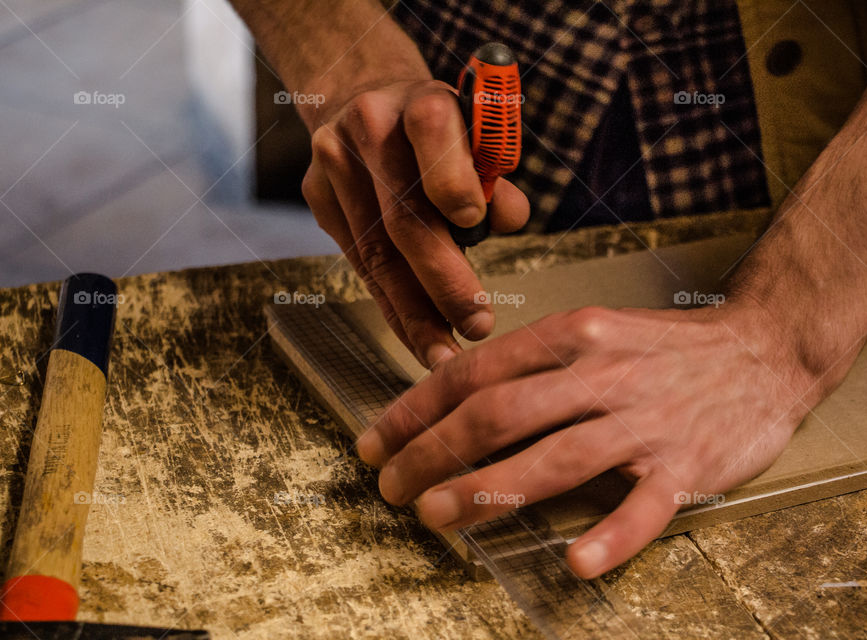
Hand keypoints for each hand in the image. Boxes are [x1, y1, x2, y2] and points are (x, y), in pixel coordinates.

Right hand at [301, 79, 529, 367]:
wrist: (363, 95)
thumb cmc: (439, 128)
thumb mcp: (476, 133)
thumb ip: (495, 176)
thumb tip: (504, 221)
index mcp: (420, 99)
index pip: (432, 130)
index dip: (453, 181)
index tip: (475, 225)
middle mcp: (370, 126)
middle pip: (402, 215)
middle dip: (442, 281)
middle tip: (477, 326)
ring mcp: (334, 163)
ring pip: (375, 252)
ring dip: (413, 314)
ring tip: (444, 354)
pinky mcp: (316, 195)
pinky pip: (359, 263)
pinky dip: (392, 306)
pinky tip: (416, 337)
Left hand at [356, 303, 818, 577]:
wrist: (765, 348)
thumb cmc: (664, 348)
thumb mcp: (594, 331)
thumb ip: (532, 361)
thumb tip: (457, 392)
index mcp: (571, 335)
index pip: (476, 372)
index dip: (416, 409)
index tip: (376, 442)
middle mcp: (601, 374)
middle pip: (500, 414)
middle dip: (433, 453)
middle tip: (392, 489)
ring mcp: (644, 420)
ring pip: (556, 457)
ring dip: (490, 489)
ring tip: (439, 517)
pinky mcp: (686, 464)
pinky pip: (644, 506)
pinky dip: (610, 536)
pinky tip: (574, 563)